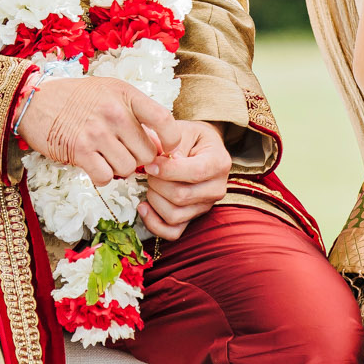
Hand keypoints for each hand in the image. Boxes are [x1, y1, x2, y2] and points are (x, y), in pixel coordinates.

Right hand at [17, 76, 181, 187]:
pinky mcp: (80, 150)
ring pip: (128, 168)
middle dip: (139, 159)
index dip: (172, 140)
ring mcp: (97, 132)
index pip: (164, 120)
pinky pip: (105, 177)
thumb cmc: (77, 98)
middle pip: (147, 153)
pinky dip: (102, 176)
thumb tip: (160, 145)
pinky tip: (94, 165)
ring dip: (119, 169)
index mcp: (126, 94)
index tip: (168, 148)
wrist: (35, 101)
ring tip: (106, 157)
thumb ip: (135, 113)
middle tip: (124, 153)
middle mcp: (115, 112)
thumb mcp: (110, 92)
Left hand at [137, 120, 229, 239]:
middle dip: (157, 183)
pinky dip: (154, 224)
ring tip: (149, 184)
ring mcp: (206, 206)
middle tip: (149, 170)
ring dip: (154, 200)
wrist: (201, 148)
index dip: (167, 171)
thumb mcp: (183, 130)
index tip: (150, 163)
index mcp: (219, 162)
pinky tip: (144, 207)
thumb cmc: (191, 138)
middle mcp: (217, 188)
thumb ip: (170, 141)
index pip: (195, 172)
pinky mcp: (193, 218)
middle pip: (181, 196)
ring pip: (175, 216)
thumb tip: (156, 158)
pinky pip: (173, 232)